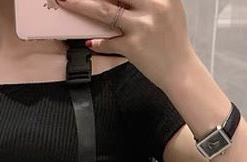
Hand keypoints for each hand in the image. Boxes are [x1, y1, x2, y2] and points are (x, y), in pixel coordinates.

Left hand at [57, 0, 193, 85]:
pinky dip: (98, 42)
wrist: (180, 70)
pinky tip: (91, 42)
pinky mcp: (133, 46)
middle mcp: (153, 6)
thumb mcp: (168, 9)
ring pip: (105, 11)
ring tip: (65, 1)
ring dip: (81, 6)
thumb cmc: (172, 40)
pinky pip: (108, 41)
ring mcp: (142, 26)